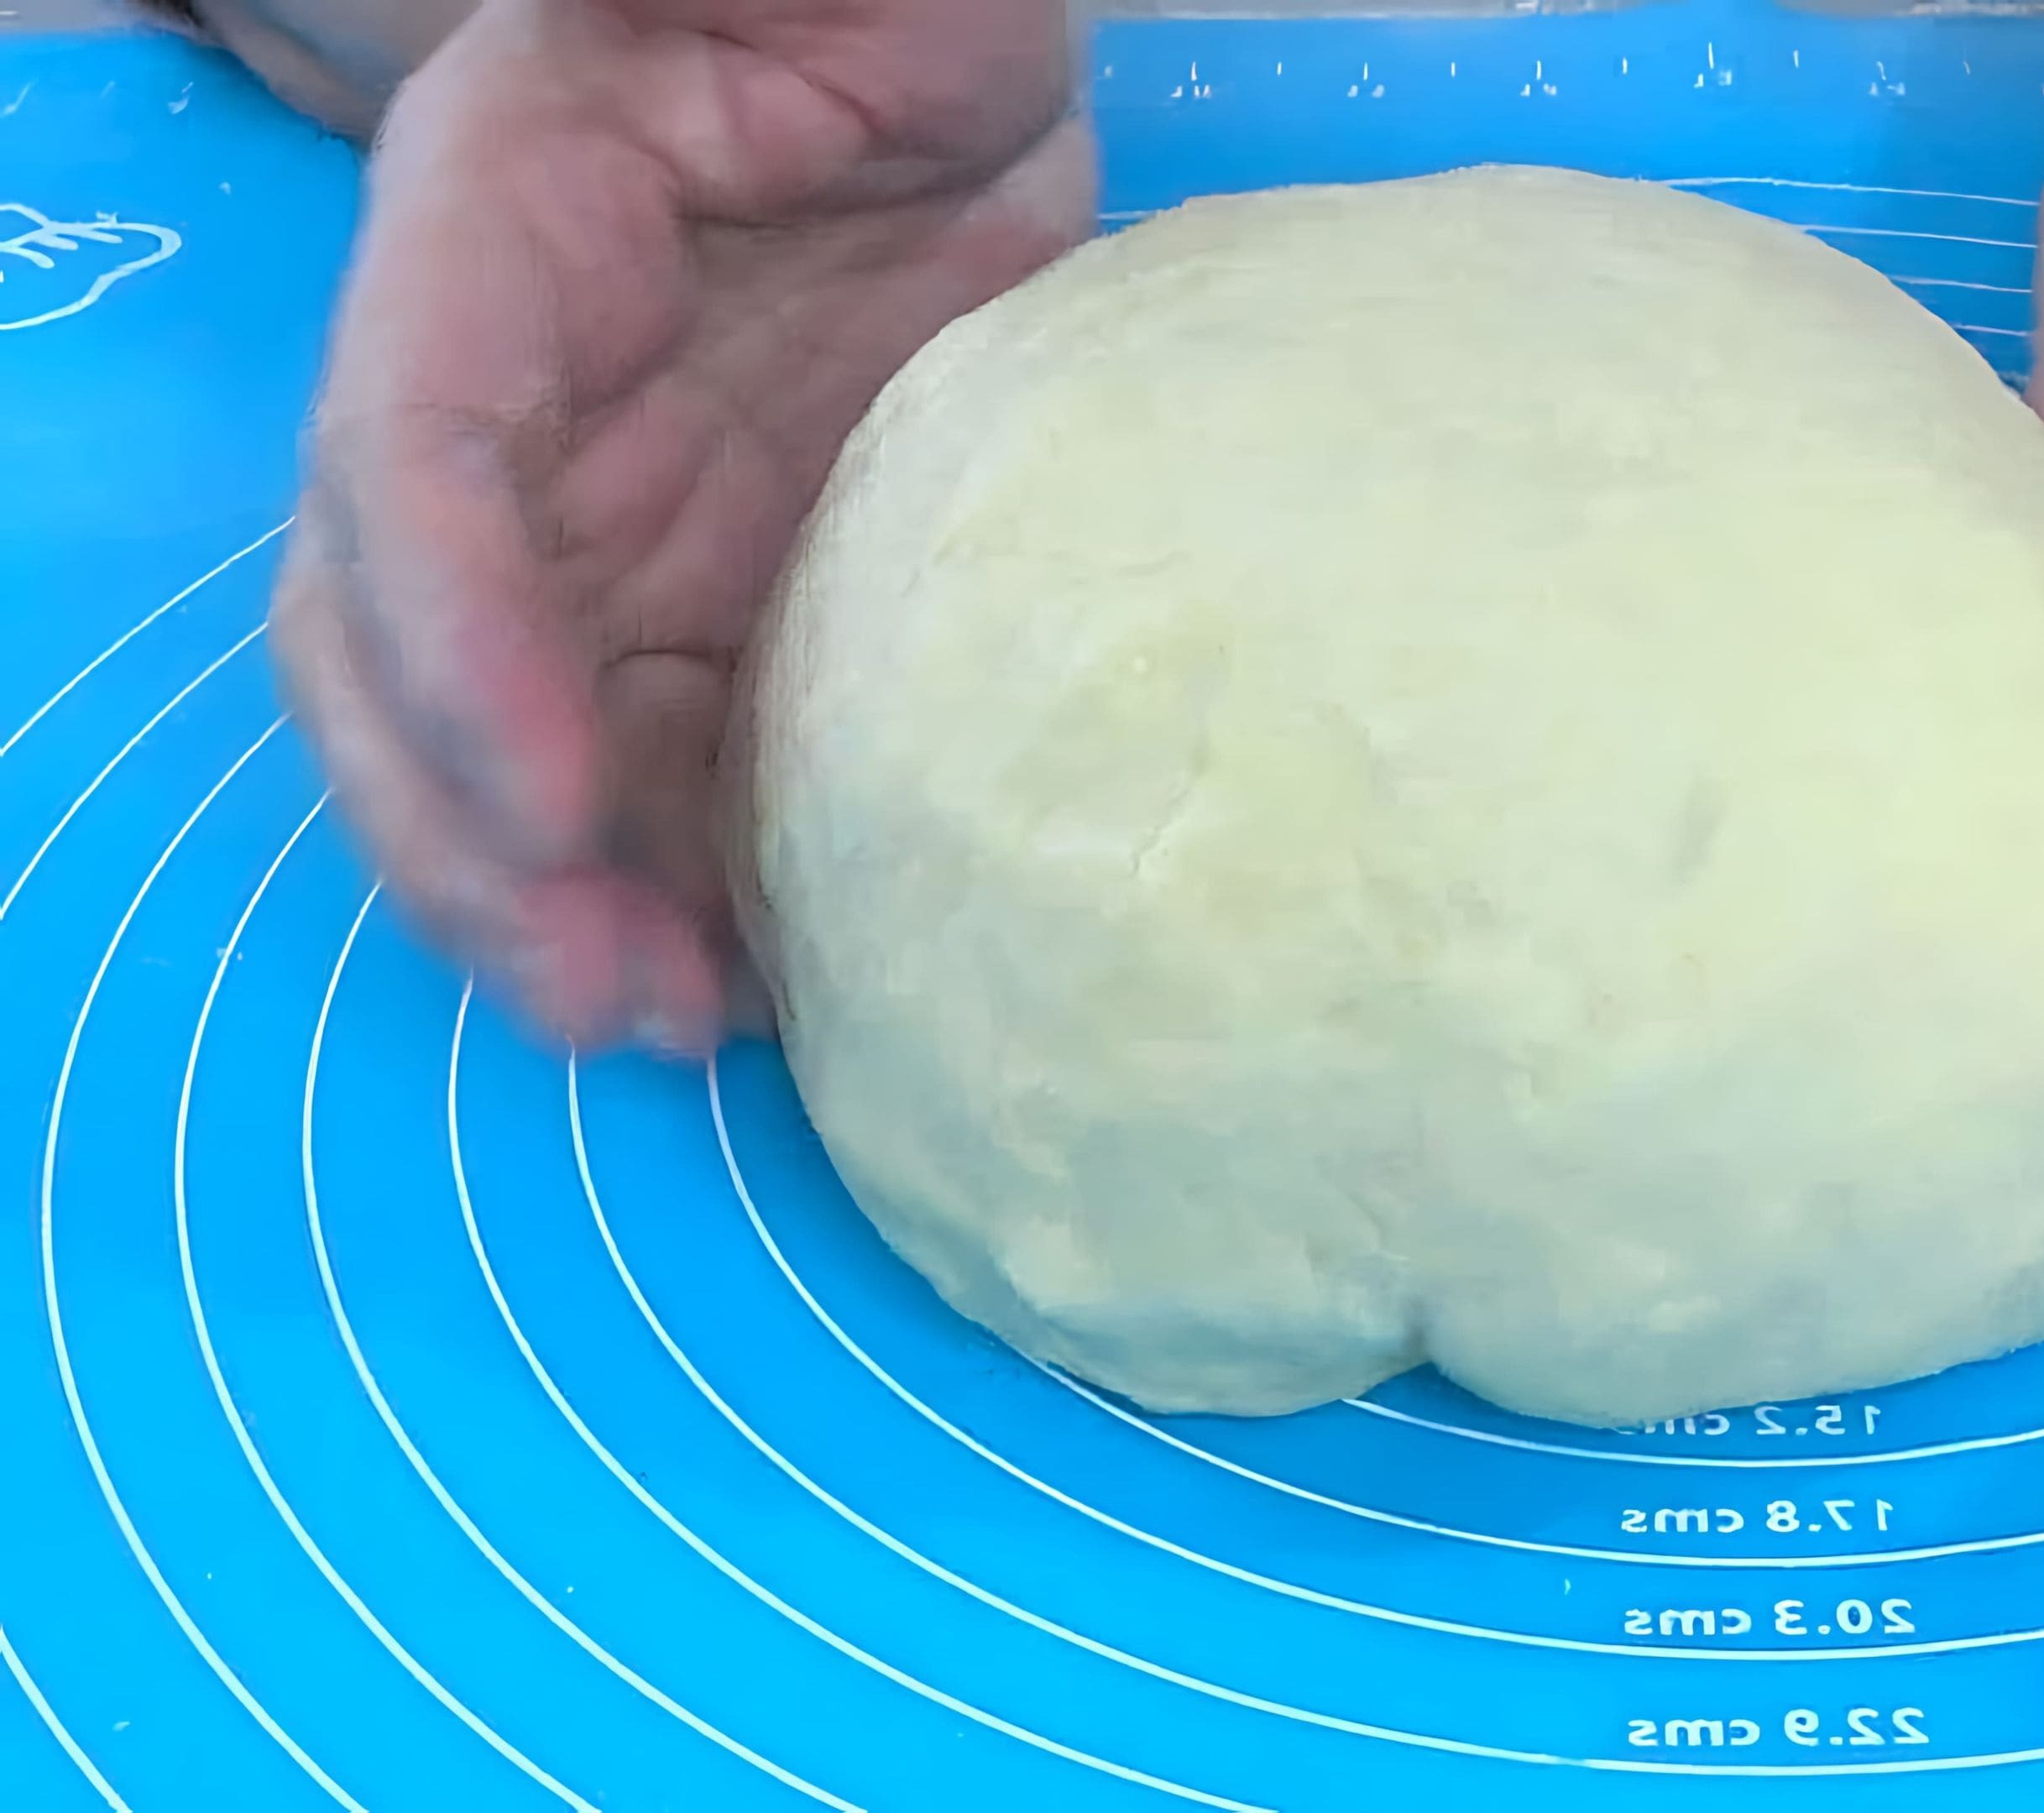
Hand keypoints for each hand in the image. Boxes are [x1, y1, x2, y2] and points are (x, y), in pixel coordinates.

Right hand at [269, 0, 1094, 1051]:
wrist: (958, 43)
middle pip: (417, 657)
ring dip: (573, 910)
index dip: (459, 643)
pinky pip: (677, 757)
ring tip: (676, 1031)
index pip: (415, 466)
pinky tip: (769, 987)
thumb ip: (726, 32)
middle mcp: (519, 406)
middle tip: (607, 998)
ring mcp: (618, 511)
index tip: (561, 803)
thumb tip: (716, 72)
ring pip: (531, 746)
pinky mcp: (734, 586)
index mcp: (491, 235)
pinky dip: (698, 883)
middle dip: (480, 847)